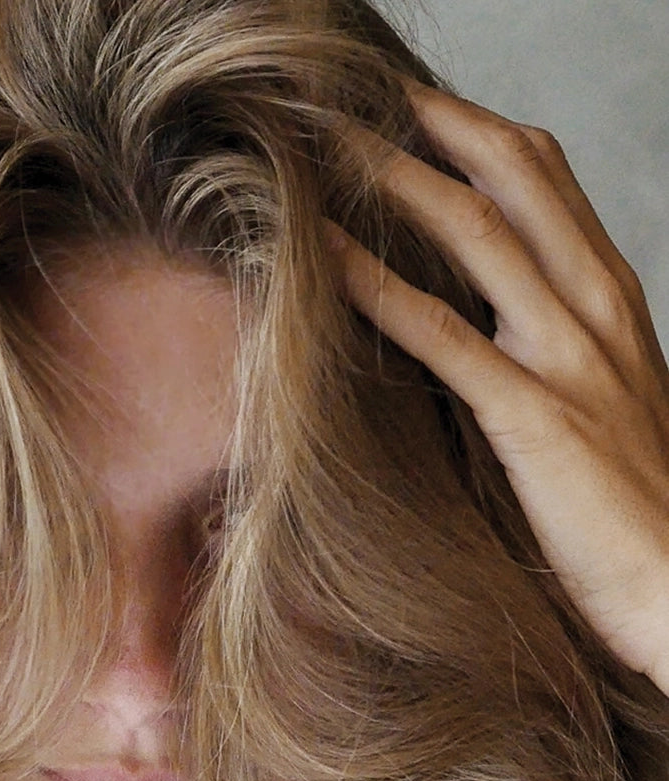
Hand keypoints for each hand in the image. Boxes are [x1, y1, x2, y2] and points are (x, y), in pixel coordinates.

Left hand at [328, 80, 668, 695]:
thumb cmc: (631, 508)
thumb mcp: (602, 402)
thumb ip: (550, 350)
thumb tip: (477, 322)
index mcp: (612, 299)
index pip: (547, 178)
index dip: (474, 129)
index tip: (406, 107)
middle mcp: (596, 307)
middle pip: (514, 175)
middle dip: (428, 125)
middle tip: (350, 99)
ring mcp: (567, 356)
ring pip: (477, 234)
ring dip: (393, 181)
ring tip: (321, 150)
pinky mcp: (534, 415)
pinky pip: (444, 336)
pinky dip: (379, 290)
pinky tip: (325, 261)